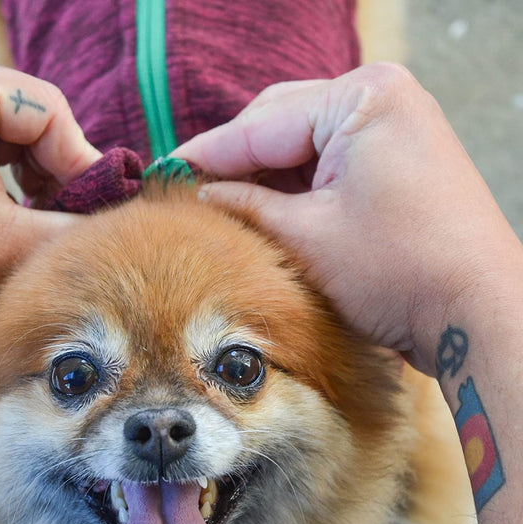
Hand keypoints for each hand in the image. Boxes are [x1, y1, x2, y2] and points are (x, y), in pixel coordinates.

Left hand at [0, 51, 100, 346]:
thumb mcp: (7, 247)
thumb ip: (76, 227)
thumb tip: (121, 218)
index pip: (47, 110)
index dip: (82, 162)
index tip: (99, 210)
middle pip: (28, 115)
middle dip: (58, 171)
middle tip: (74, 218)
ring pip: (9, 128)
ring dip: (36, 174)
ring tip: (44, 220)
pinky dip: (7, 173)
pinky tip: (15, 210)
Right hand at [173, 63, 521, 375]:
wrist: (473, 311)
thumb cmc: (397, 270)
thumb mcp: (305, 236)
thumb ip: (245, 205)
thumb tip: (200, 194)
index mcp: (361, 98)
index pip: (261, 124)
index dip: (206, 153)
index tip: (163, 173)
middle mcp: (381, 99)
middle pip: (281, 123)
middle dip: (235, 160)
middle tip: (188, 192)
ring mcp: (393, 128)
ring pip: (303, 144)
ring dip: (262, 175)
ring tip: (219, 206)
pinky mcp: (396, 160)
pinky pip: (328, 162)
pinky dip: (294, 186)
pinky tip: (262, 209)